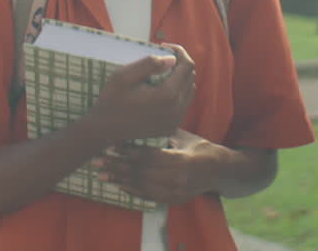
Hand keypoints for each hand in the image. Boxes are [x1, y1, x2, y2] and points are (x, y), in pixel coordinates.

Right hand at [84, 44, 195, 145]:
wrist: (104, 129)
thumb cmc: (111, 99)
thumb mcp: (123, 76)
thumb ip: (149, 64)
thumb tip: (172, 59)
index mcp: (167, 95)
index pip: (187, 66)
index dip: (179, 52)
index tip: (164, 46)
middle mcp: (176, 110)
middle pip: (190, 78)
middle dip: (180, 64)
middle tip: (162, 56)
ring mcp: (174, 121)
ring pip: (190, 91)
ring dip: (180, 78)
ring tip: (162, 72)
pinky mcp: (170, 128)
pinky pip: (183, 105)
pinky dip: (178, 93)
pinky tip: (162, 89)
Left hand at [95, 128, 216, 205]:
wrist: (219, 171)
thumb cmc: (201, 148)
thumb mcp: (185, 136)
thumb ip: (164, 131)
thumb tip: (142, 118)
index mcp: (182, 160)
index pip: (149, 156)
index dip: (128, 151)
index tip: (110, 145)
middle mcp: (178, 179)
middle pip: (141, 172)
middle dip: (117, 166)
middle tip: (97, 160)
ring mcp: (175, 192)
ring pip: (142, 186)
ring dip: (120, 179)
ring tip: (101, 173)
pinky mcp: (173, 200)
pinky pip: (148, 196)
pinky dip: (132, 190)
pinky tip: (118, 185)